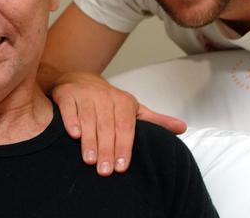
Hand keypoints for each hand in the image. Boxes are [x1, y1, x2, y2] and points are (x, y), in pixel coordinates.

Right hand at [51, 71, 186, 175]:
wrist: (78, 78)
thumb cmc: (107, 100)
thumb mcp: (131, 108)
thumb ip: (154, 120)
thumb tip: (182, 128)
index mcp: (123, 102)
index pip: (126, 127)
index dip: (124, 147)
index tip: (121, 167)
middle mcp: (105, 96)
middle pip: (107, 126)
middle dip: (106, 149)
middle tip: (104, 171)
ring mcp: (85, 94)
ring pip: (88, 119)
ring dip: (89, 140)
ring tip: (89, 160)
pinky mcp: (67, 94)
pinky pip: (69, 109)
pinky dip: (71, 121)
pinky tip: (73, 135)